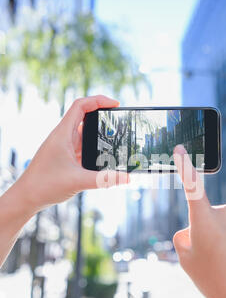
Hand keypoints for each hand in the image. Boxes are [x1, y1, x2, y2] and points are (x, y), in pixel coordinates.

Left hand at [15, 95, 128, 214]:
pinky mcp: (65, 157)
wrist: (26, 198)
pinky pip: (83, 147)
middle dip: (103, 119)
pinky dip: (94, 149)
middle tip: (120, 124)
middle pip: (85, 117)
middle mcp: (63, 137)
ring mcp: (64, 147)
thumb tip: (127, 178)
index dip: (99, 100)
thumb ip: (104, 180)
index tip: (116, 105)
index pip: (81, 106)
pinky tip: (105, 158)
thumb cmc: (44, 185)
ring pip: (84, 134)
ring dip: (99, 136)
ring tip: (117, 141)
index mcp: (63, 134)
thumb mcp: (78, 181)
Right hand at [173, 145, 225, 297]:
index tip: (181, 149)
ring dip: (224, 236)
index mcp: (204, 219)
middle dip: (205, 230)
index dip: (185, 167)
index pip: (192, 186)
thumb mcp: (187, 263)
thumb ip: (182, 240)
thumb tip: (190, 231)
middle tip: (209, 257)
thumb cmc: (216, 282)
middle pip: (208, 216)